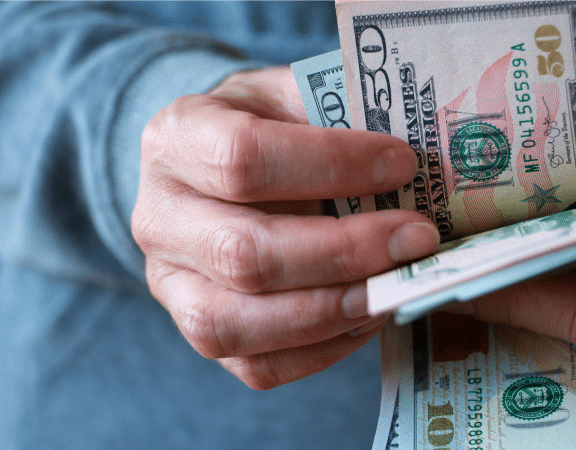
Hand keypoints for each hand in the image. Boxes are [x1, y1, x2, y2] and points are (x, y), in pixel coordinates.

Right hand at [131, 67, 438, 388]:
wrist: (221, 167)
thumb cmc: (270, 129)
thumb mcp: (294, 96)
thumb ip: (340, 115)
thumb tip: (415, 162)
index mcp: (177, 140)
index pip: (242, 159)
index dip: (330, 165)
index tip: (401, 165)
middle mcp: (159, 218)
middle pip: (244, 254)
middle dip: (344, 253)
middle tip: (416, 239)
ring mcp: (170, 284)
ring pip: (238, 324)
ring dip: (334, 311)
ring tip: (395, 286)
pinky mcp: (199, 330)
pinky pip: (257, 365)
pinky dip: (323, 350)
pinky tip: (368, 316)